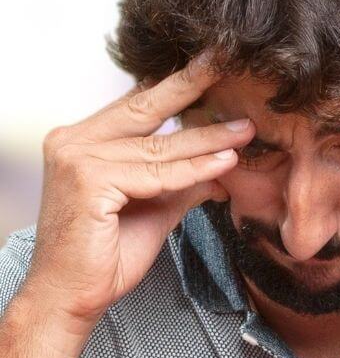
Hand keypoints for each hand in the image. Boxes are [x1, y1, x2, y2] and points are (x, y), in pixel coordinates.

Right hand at [24, 54, 251, 332]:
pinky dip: (194, 171)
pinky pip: (156, 174)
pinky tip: (226, 165)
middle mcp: (73, 140)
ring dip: (208, 140)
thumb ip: (182, 181)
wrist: (73, 295)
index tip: (214, 67)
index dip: (178, 87)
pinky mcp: (88, 181)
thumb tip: (223, 167)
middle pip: (146, 109)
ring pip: (159, 147)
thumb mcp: (156, 207)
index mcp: (83, 140)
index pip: (138, 105)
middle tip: (228, 62)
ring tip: (247, 132)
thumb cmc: (107, 254)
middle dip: (191, 85)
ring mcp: (76, 158)